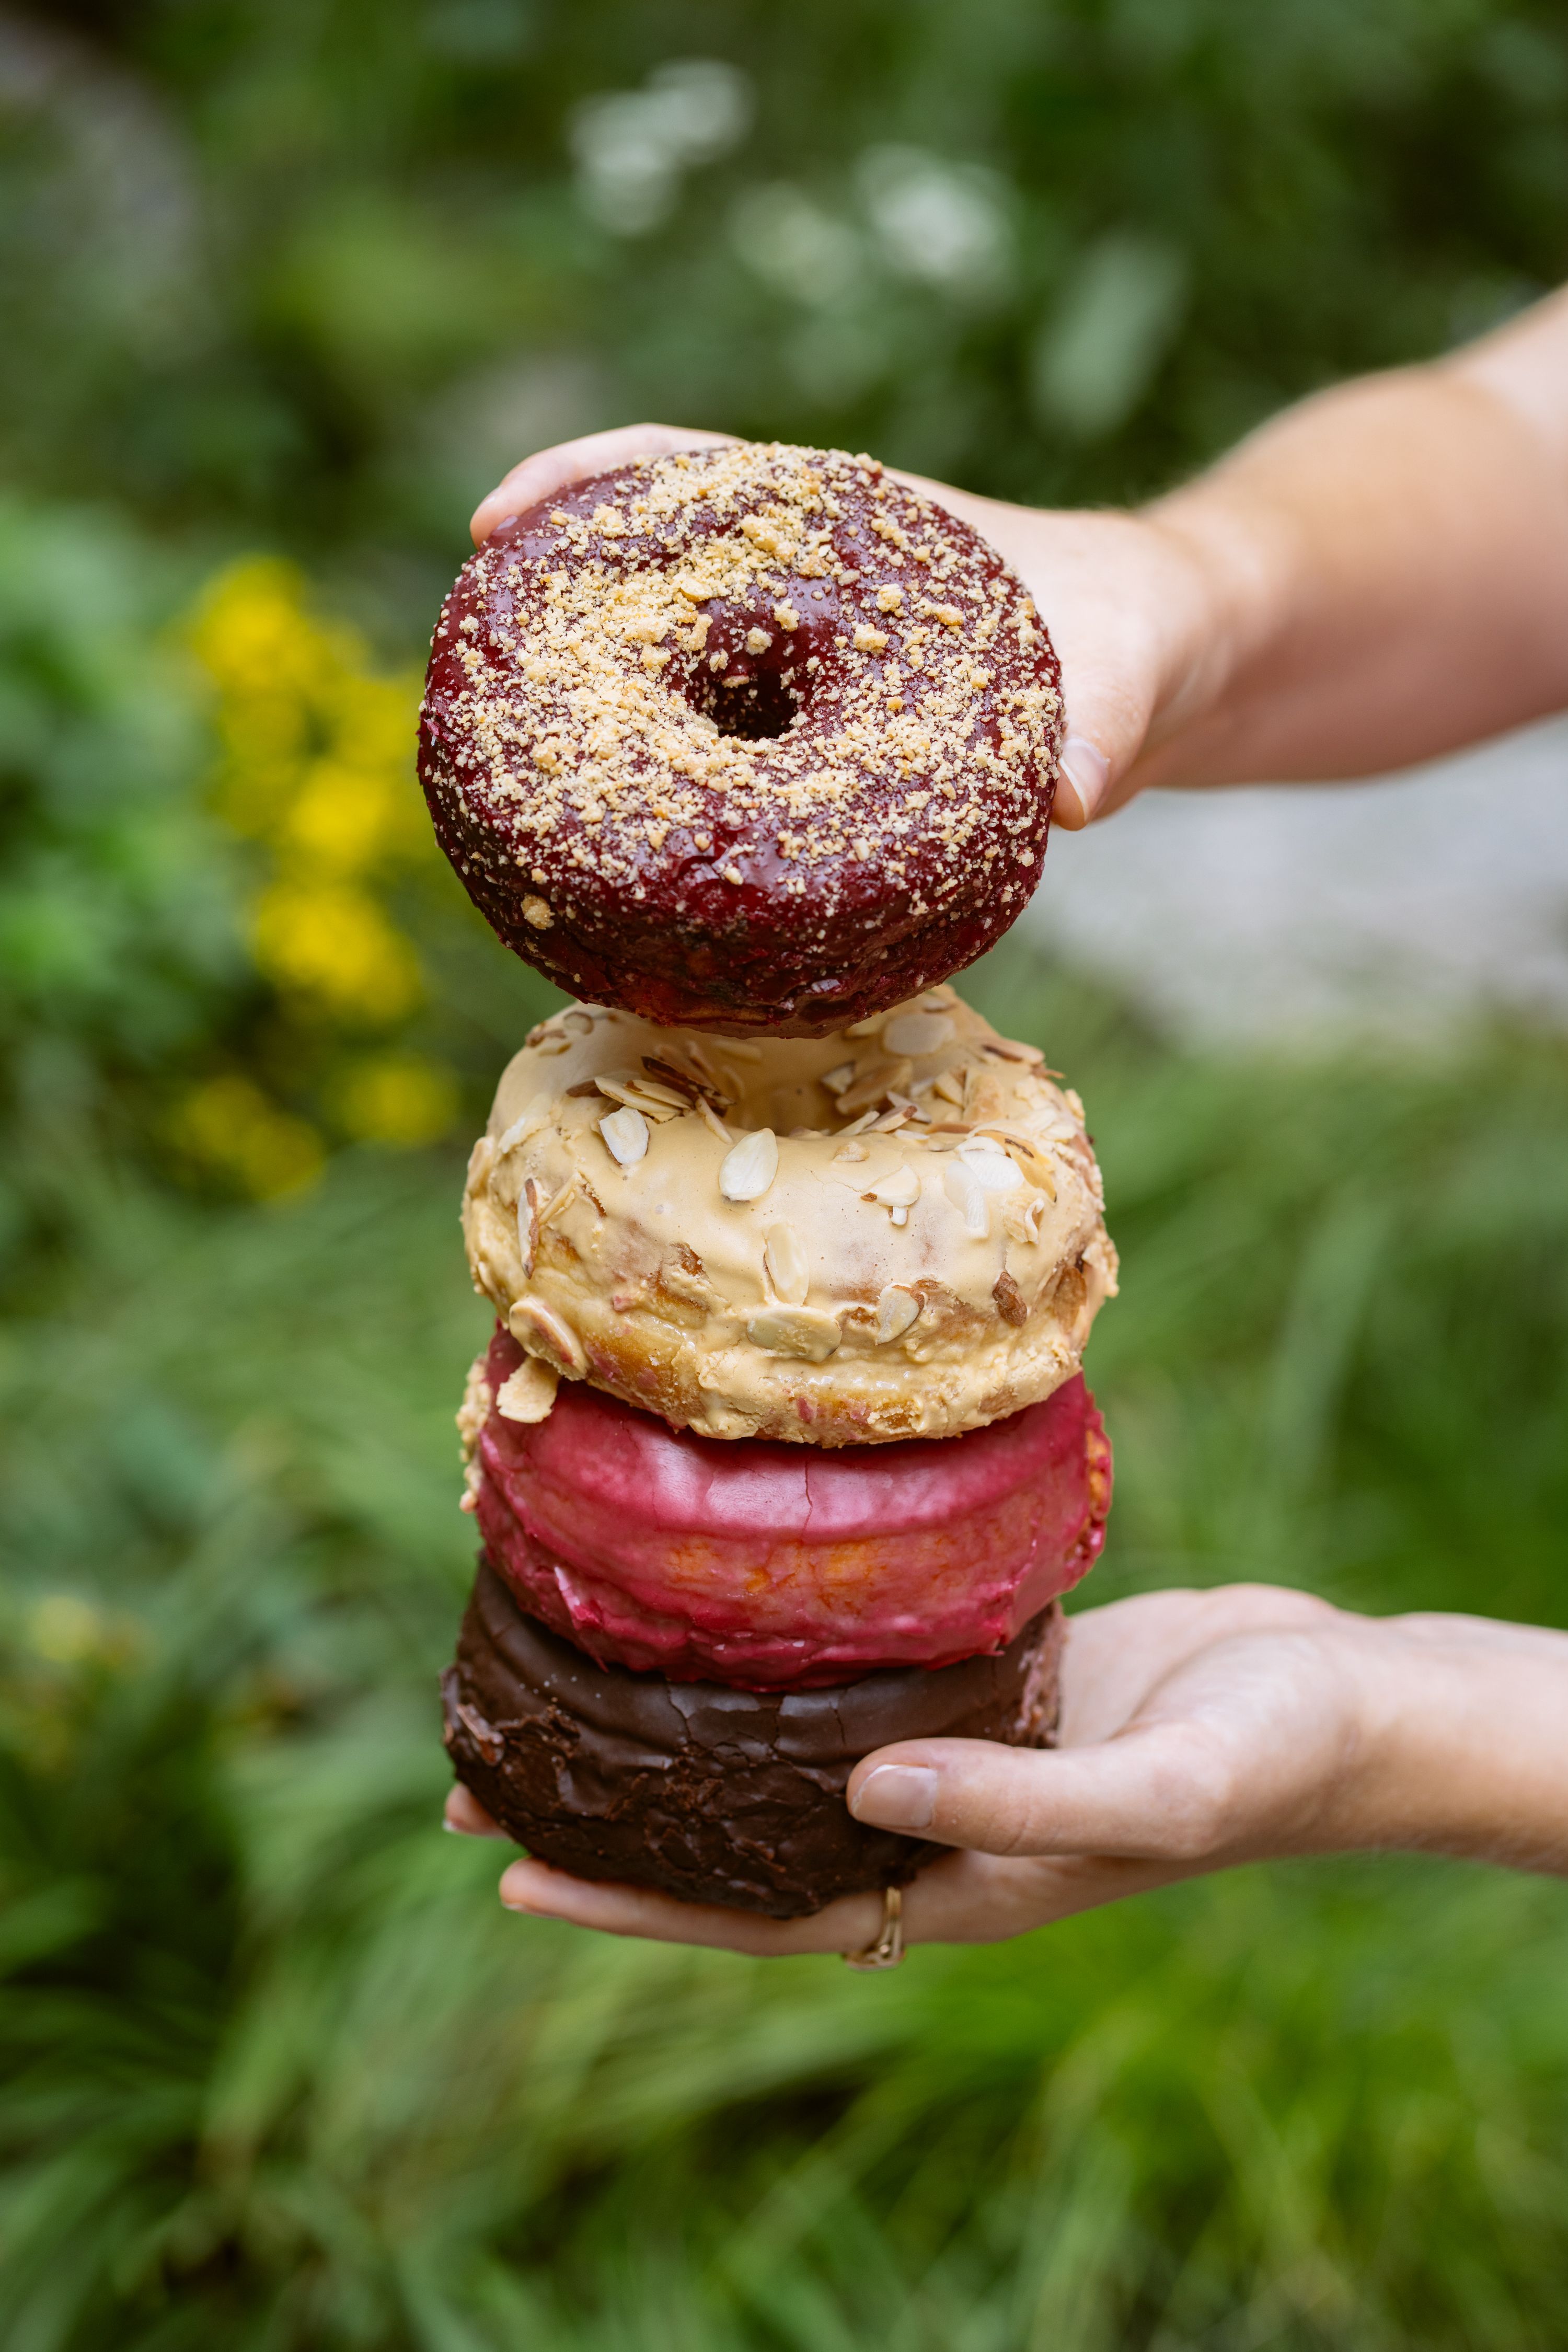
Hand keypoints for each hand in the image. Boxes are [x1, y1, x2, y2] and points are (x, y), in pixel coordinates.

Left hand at [448, 1582, 1567, 1955]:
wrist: (1348, 1695)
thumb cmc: (1268, 1755)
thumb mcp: (1153, 1792)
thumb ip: (1012, 1804)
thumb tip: (858, 1793)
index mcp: (956, 1878)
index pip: (761, 1909)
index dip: (639, 1898)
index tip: (513, 1869)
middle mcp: (934, 1816)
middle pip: (745, 1829)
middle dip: (622, 1813)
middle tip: (486, 1768)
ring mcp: (956, 1741)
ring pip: (785, 1743)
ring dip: (684, 1724)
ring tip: (574, 1680)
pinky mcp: (987, 1669)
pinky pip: (854, 1666)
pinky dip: (777, 1649)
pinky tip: (724, 1603)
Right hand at [467, 425, 1219, 829]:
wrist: (1165, 674)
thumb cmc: (1143, 634)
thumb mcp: (1131, 664)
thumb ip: (1108, 710)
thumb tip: (1074, 792)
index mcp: (854, 527)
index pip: (690, 473)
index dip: (586, 485)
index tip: (495, 522)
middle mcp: (810, 589)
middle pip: (646, 575)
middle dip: (549, 605)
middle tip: (461, 675)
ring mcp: (807, 670)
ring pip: (669, 671)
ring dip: (592, 706)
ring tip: (502, 779)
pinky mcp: (820, 744)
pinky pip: (720, 753)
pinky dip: (663, 785)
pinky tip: (617, 853)